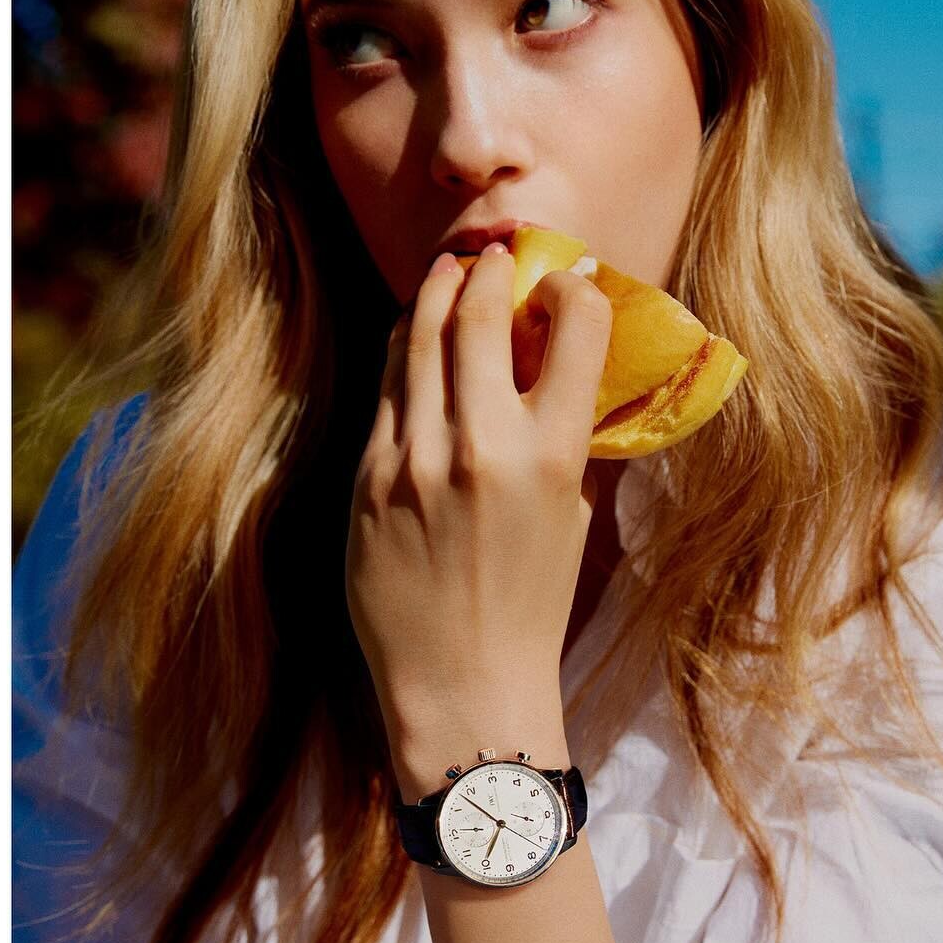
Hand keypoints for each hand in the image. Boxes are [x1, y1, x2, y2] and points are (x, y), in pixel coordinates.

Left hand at [346, 245, 612, 767]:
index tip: (565, 285)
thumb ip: (559, 434)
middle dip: (489, 271)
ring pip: (417, 337)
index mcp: (552, 455)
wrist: (464, 684)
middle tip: (493, 259)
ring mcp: (415, 459)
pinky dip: (400, 349)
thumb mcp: (572, 514)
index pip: (576, 327)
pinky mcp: (367, 477)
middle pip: (480, 313)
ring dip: (436, 292)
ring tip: (447, 273)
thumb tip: (544, 364)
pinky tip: (409, 336)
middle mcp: (482, 445)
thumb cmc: (532, 604)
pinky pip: (384, 388)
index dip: (573, 290)